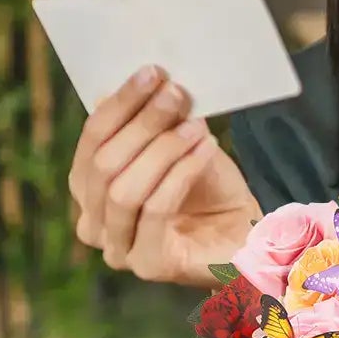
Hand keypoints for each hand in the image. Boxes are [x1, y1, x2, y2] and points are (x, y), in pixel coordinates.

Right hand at [70, 66, 259, 288]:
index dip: (120, 104)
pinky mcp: (148, 265)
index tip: (152, 72)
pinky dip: (180, 174)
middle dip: (141, 123)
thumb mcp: (179, 143)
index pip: (92, 140)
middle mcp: (93, 222)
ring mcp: (117, 249)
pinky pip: (154, 211)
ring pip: (124, 190)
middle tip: (176, 93)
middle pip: (103, 165)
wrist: (248, 232)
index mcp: (90, 189)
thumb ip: (153, 120)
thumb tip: (137, 81)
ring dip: (162, 150)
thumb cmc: (208, 188)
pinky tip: (205, 149)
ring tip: (196, 126)